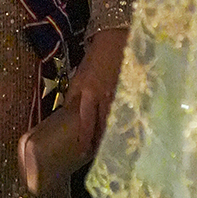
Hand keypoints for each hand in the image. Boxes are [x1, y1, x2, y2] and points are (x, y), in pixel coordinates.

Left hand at [66, 28, 128, 157]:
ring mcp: (118, 96)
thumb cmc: (93, 60)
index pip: (86, 122)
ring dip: (110, 135)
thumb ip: (74, 97)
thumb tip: (68, 114)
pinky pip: (123, 113)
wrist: (114, 42)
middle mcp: (104, 98)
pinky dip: (121, 123)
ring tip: (108, 148)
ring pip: (113, 122)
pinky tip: (121, 131)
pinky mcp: (128, 94)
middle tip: (96, 155)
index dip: (85, 138)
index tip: (83, 152)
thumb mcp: (78, 78)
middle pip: (102, 126)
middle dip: (99, 142)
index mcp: (88, 93)